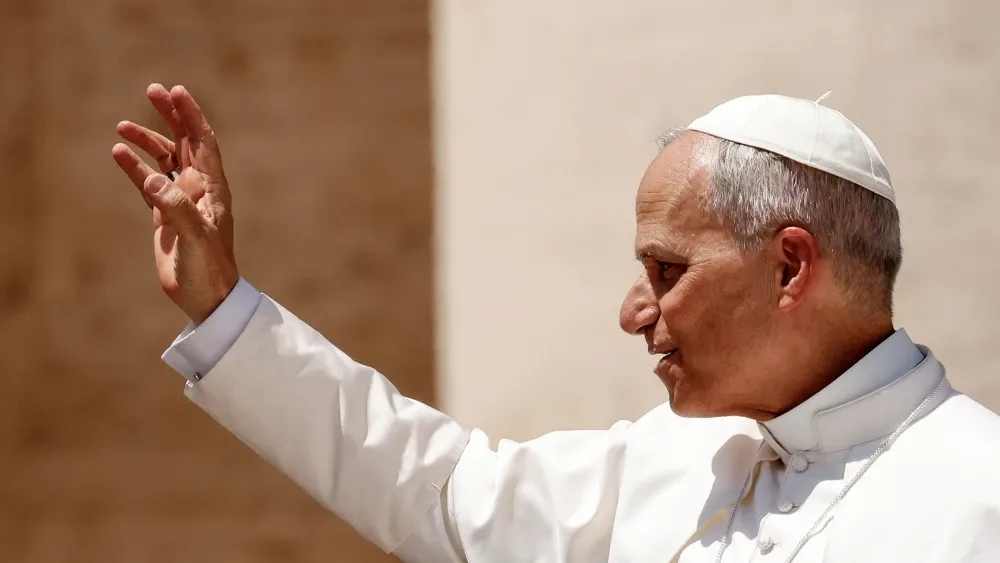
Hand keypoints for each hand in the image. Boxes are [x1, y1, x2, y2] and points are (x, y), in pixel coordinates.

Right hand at [112, 84, 238, 324]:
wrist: (205, 297)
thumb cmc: (209, 269)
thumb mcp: (196, 239)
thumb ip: (177, 208)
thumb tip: (153, 180)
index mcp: (213, 189)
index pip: (203, 143)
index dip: (192, 116)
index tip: (177, 92)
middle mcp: (198, 189)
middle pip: (184, 143)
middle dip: (171, 116)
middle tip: (153, 90)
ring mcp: (181, 200)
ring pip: (163, 160)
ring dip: (146, 140)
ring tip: (122, 125)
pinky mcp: (165, 214)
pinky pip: (148, 183)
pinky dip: (135, 167)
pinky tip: (119, 153)